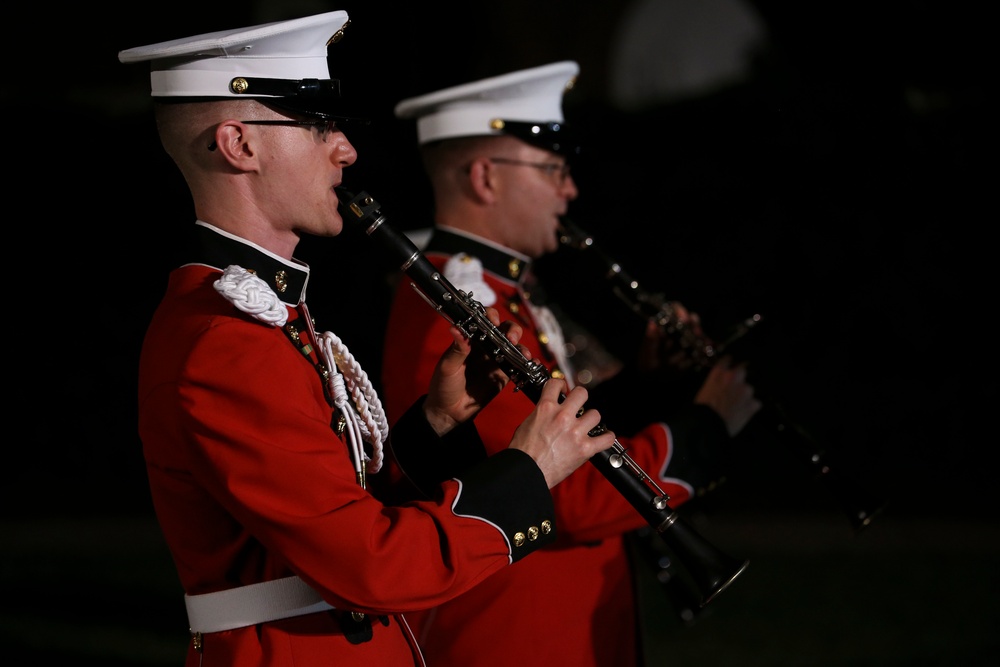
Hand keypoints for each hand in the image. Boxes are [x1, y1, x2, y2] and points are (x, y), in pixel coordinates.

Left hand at [423, 308, 524, 435]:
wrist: (449, 411)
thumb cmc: (443, 385)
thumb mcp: (448, 366)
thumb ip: (457, 349)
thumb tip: (455, 328)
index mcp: (471, 340)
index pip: (484, 321)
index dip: (491, 316)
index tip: (494, 321)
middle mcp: (485, 346)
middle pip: (504, 329)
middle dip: (511, 329)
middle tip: (511, 338)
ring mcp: (496, 360)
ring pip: (514, 346)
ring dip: (521, 346)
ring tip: (523, 354)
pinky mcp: (504, 375)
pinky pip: (518, 365)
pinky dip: (528, 362)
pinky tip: (531, 363)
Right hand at [507, 379, 615, 488]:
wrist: (527, 472)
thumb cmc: (523, 452)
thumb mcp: (527, 424)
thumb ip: (542, 413)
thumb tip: (548, 411)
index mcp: (546, 408)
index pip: (556, 383)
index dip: (560, 385)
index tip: (563, 390)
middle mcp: (563, 417)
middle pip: (582, 393)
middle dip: (580, 398)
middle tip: (578, 405)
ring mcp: (576, 432)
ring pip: (595, 414)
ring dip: (591, 420)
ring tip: (586, 426)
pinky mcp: (585, 449)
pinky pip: (606, 438)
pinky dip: (606, 438)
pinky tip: (602, 438)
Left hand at [637, 302, 704, 373]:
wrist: (654, 383)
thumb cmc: (647, 367)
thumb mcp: (647, 356)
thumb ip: (650, 341)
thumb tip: (652, 322)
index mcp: (663, 326)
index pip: (673, 310)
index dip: (680, 312)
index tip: (684, 320)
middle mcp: (676, 329)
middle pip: (690, 318)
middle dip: (695, 324)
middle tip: (697, 334)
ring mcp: (686, 340)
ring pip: (698, 331)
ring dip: (703, 336)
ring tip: (704, 344)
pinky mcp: (694, 350)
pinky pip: (704, 345)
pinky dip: (708, 347)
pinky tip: (710, 350)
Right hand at [693, 355, 762, 436]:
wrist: (709, 424)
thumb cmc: (702, 408)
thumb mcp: (704, 391)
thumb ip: (715, 383)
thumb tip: (720, 385)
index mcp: (719, 373)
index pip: (726, 360)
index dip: (728, 362)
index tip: (729, 364)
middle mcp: (734, 377)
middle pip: (742, 370)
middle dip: (740, 377)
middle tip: (735, 387)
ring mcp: (746, 390)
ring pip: (749, 389)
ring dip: (745, 395)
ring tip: (738, 405)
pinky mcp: (753, 403)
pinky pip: (755, 403)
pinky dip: (751, 407)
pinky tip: (744, 413)